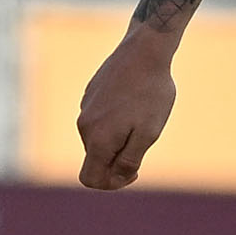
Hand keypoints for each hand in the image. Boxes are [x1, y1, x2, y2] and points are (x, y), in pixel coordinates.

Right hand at [77, 32, 178, 189]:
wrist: (144, 50)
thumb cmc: (151, 93)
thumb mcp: (148, 133)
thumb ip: (129, 160)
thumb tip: (117, 178)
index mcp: (98, 140)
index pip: (90, 179)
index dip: (111, 184)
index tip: (134, 170)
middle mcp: (84, 126)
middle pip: (94, 160)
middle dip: (116, 160)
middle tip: (143, 142)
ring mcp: (85, 109)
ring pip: (96, 140)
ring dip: (116, 140)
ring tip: (140, 119)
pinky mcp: (89, 95)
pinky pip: (98, 120)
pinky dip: (113, 122)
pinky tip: (133, 104)